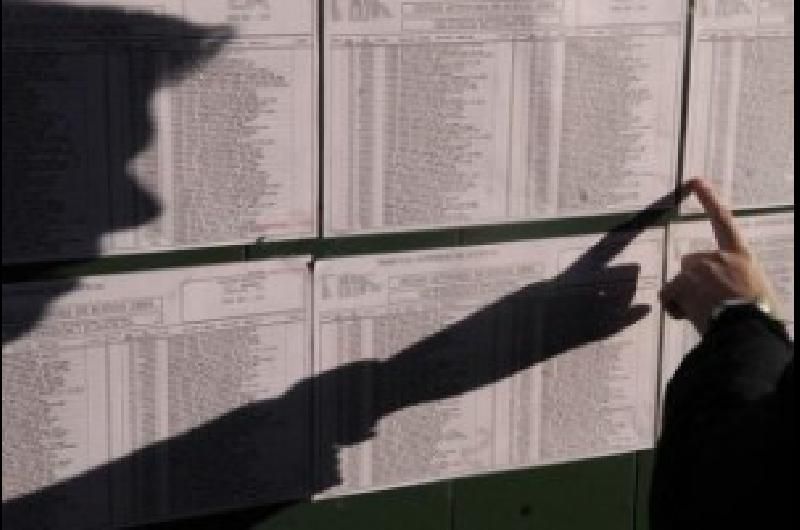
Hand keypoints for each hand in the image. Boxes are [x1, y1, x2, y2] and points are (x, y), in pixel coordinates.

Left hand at [659, 179, 776, 332]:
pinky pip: (668, 295)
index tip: (695, 180)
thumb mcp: (756, 287)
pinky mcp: (683, 283)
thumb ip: (737, 277)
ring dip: (686, 296)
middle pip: (689, 263)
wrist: (748, 330)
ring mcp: (699, 269)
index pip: (724, 220)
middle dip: (693, 281)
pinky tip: (692, 317)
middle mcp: (718, 256)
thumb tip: (728, 289)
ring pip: (678, 281)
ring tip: (707, 313)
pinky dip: (674, 307)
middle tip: (711, 303)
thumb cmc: (758, 314)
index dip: (709, 199)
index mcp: (741, 254)